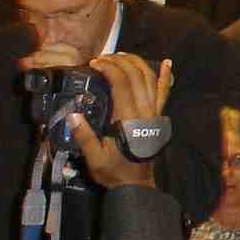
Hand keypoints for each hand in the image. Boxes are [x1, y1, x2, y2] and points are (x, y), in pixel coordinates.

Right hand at [71, 52, 173, 190]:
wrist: (136, 184)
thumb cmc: (113, 171)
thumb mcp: (94, 158)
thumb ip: (84, 137)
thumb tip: (73, 116)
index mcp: (128, 119)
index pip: (122, 84)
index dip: (109, 68)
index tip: (95, 63)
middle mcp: (145, 111)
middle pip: (137, 76)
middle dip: (120, 61)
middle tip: (103, 57)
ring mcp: (154, 112)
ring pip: (151, 79)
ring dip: (137, 63)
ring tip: (121, 55)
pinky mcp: (158, 116)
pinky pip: (165, 92)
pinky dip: (165, 76)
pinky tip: (167, 63)